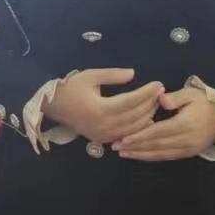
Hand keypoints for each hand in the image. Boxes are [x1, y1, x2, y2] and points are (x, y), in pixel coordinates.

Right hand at [44, 69, 163, 145]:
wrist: (53, 106)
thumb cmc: (71, 88)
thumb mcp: (91, 76)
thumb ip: (112, 75)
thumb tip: (133, 73)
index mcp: (101, 108)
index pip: (132, 101)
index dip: (147, 92)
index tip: (158, 84)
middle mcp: (104, 125)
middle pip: (136, 116)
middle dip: (151, 103)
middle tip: (161, 92)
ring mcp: (104, 135)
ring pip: (134, 129)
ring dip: (148, 116)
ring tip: (156, 103)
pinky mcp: (102, 140)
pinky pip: (126, 136)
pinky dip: (138, 128)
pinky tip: (148, 120)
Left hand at [115, 87, 214, 160]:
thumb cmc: (206, 102)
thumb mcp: (192, 93)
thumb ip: (175, 97)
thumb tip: (161, 100)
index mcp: (184, 124)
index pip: (157, 132)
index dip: (139, 136)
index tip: (123, 139)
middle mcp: (185, 140)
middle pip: (156, 145)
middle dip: (135, 147)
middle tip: (116, 147)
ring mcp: (187, 149)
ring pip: (160, 154)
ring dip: (141, 155)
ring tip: (124, 154)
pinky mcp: (189, 153)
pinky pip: (167, 157)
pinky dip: (152, 157)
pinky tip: (140, 155)